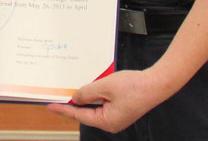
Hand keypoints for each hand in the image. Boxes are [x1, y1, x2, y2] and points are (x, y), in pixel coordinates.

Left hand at [46, 70, 162, 132]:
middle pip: (87, 113)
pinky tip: (90, 88)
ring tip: (73, 90)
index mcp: (107, 122)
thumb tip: (75, 99)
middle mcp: (111, 123)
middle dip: (74, 104)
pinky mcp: (121, 110)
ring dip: (85, 98)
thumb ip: (87, 93)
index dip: (64, 110)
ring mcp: (117, 117)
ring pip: (95, 108)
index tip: (50, 106)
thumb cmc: (134, 86)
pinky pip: (103, 104)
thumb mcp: (105, 86)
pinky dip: (95, 96)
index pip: (79, 116)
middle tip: (59, 96)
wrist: (157, 83)